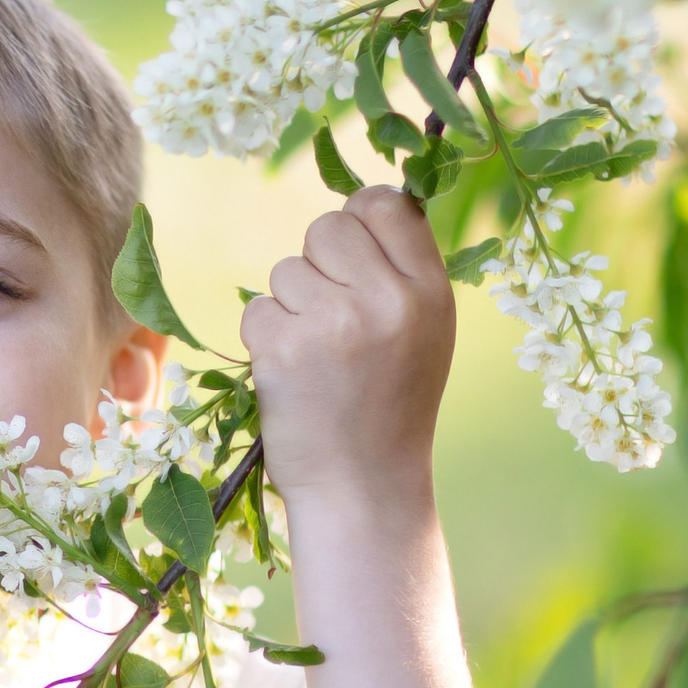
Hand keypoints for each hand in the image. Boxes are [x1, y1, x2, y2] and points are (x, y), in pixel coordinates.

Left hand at [241, 185, 453, 510]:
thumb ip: (401, 270)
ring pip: (284, 270)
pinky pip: (256, 309)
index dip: (360, 217)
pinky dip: (264, 338)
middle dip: (317, 262)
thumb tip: (364, 202)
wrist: (364, 484)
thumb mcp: (424, 331)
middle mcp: (387, 300)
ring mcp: (333, 323)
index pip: (388, 204)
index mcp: (431, 291)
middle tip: (330, 316)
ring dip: (288, 306)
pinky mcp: (283, 348)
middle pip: (326, 227)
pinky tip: (292, 373)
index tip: (352, 250)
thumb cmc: (389, 404)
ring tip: (318, 355)